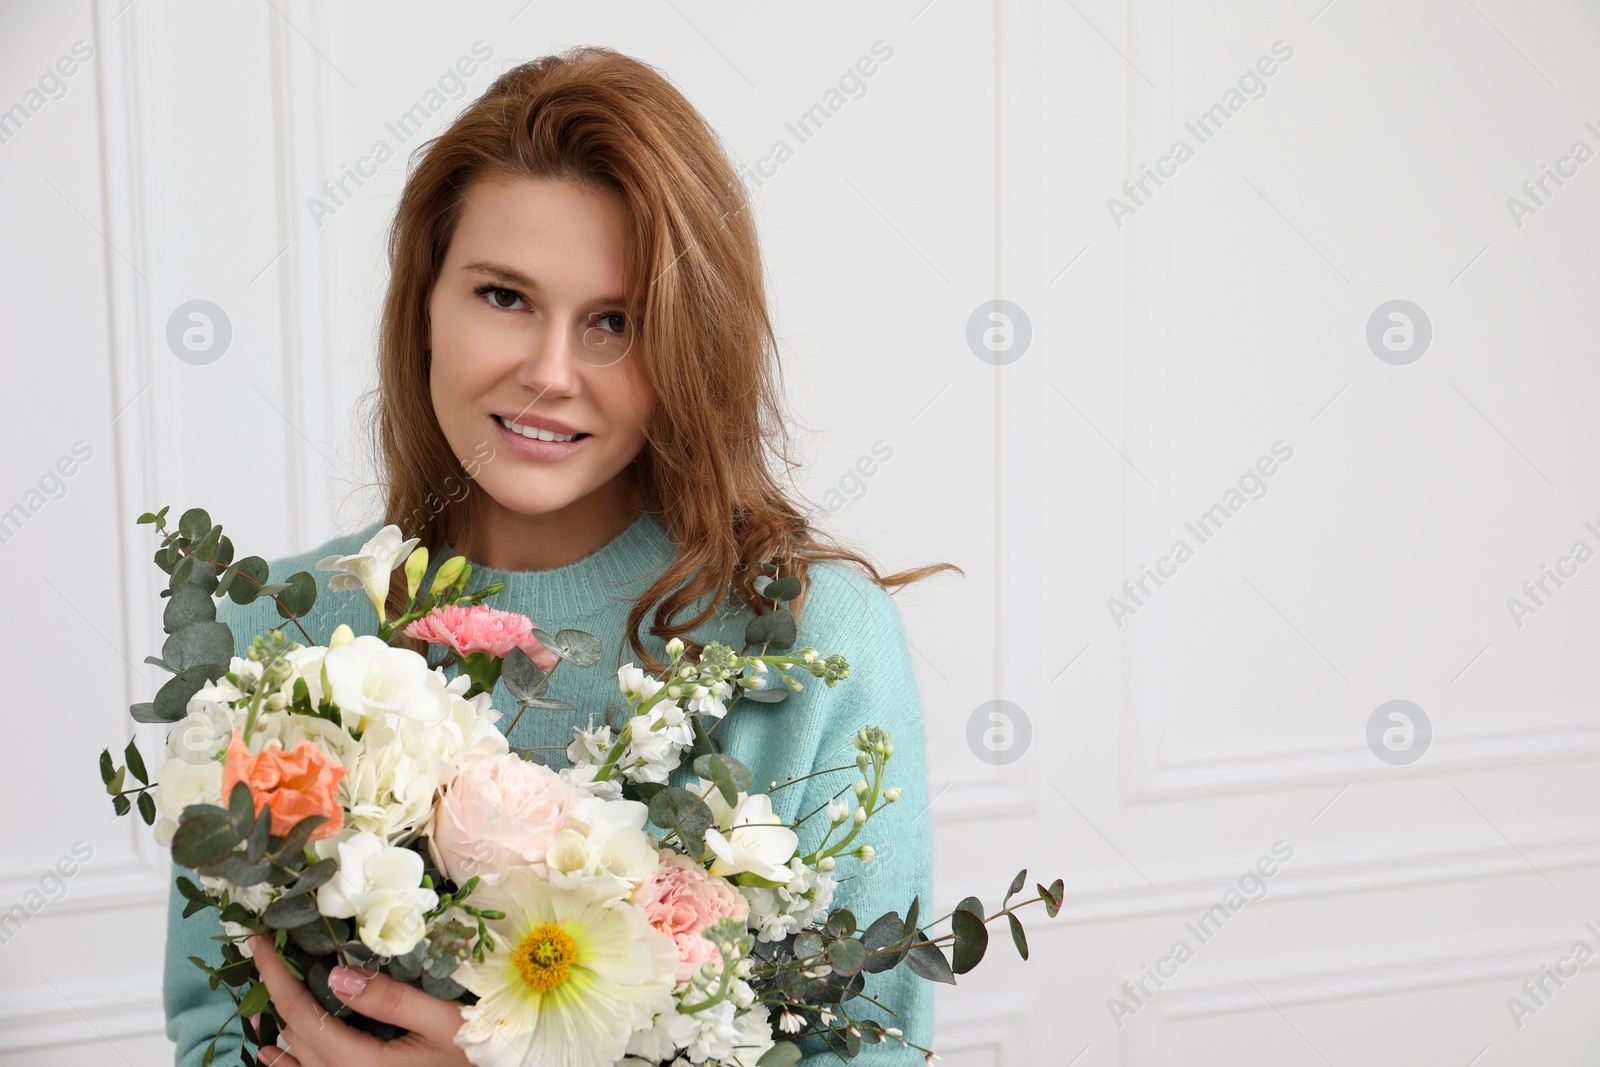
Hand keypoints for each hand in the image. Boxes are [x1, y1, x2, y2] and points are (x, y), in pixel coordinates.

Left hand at [248, 934, 471, 1066]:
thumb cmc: (478, 1051)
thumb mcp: (443, 1020)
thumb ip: (390, 1001)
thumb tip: (335, 973)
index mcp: (363, 1065)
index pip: (302, 1017)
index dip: (275, 979)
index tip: (257, 944)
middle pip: (295, 1038)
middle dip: (274, 996)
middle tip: (264, 955)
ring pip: (296, 1063)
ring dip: (274, 1029)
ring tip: (255, 1000)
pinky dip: (286, 1063)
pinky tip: (273, 1052)